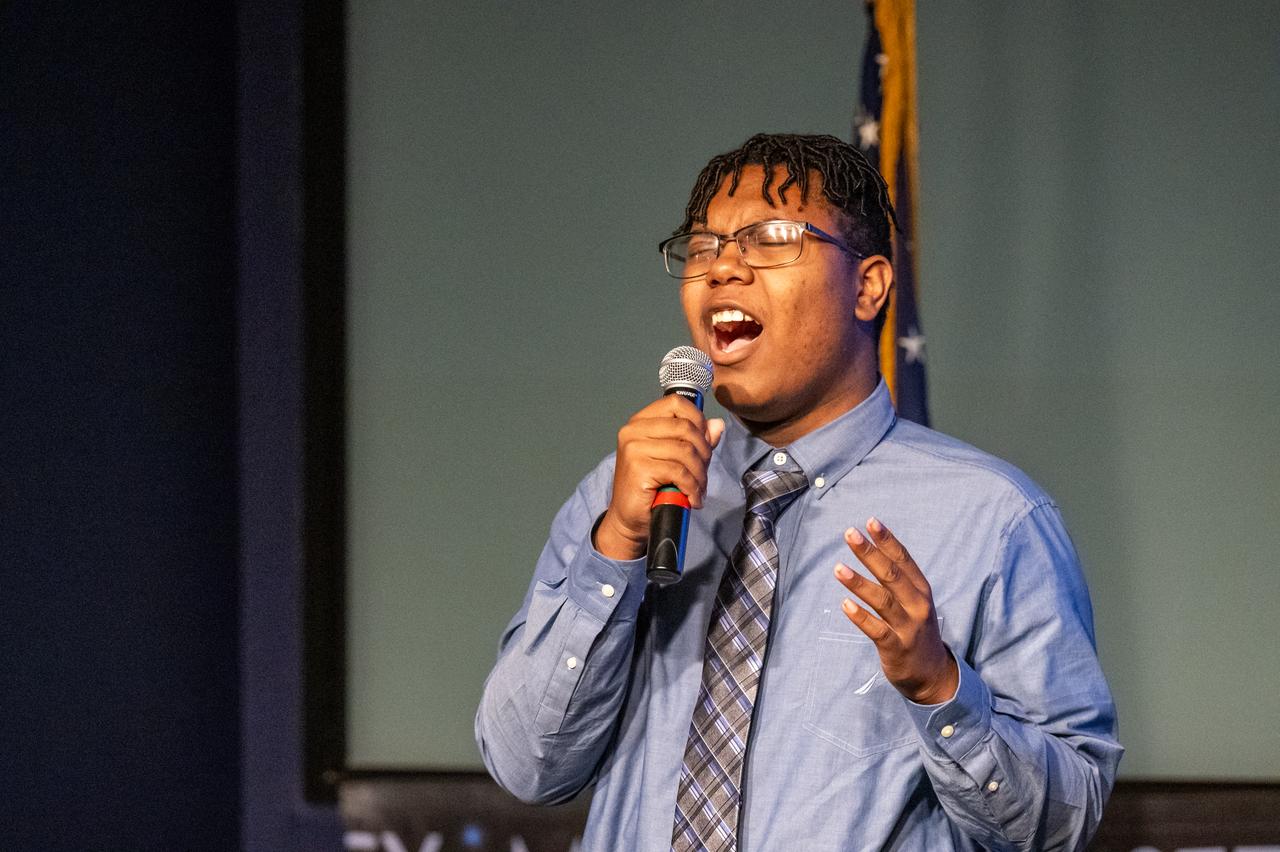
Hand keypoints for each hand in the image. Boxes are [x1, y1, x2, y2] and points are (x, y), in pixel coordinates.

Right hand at [593, 396, 724, 560]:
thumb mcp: (675, 459)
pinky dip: (692, 488)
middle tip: (703, 473)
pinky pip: (680, 472)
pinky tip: (692, 499)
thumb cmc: (651, 489)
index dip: (698, 419)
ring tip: (698, 489)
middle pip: (685, 427)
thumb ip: (695, 440)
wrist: (630, 520)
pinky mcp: (639, 468)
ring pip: (686, 451)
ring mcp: (634, 448)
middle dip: (703, 452)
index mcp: (640, 422)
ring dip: (700, 474)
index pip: (676, 403)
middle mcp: (633, 431)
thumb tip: (717, 425)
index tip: (705, 442)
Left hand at [833, 517, 958, 704]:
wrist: (933, 675)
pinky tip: (845, 604)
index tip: (870, 521)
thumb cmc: (917, 630)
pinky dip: (861, 617)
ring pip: (882, 601)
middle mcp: (917, 606)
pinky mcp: (896, 648)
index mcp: (921, 590)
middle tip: (850, 534)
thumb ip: (898, 579)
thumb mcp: (915, 601)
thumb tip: (872, 548)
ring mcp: (908, 628)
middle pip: (891, 575)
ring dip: (859, 583)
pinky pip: (876, 630)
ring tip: (838, 568)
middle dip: (870, 553)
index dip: (887, 540)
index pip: (903, 560)